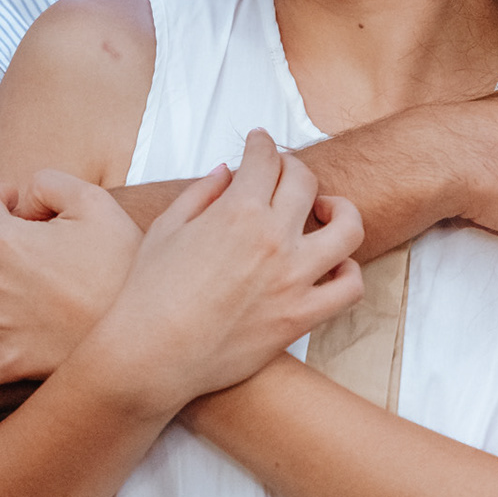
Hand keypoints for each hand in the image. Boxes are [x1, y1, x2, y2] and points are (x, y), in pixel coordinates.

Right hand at [84, 130, 365, 416]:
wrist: (152, 355)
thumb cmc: (148, 292)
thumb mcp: (166, 228)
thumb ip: (201, 193)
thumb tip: (227, 171)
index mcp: (237, 211)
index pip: (266, 158)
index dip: (262, 143)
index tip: (259, 142)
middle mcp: (272, 238)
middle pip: (305, 181)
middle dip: (292, 168)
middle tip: (282, 173)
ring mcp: (293, 278)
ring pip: (348, 228)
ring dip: (341, 211)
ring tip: (328, 212)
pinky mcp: (301, 317)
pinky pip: (349, 288)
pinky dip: (349, 272)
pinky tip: (333, 266)